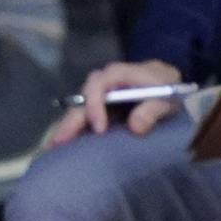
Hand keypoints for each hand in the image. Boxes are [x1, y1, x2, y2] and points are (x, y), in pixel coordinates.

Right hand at [46, 58, 185, 145]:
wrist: (167, 83)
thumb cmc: (166, 87)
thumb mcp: (167, 97)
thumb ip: (153, 109)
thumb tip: (134, 127)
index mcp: (121, 73)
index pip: (99, 84)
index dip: (95, 105)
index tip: (100, 129)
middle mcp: (105, 82)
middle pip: (83, 98)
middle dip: (71, 119)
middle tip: (59, 142)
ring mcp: (100, 94)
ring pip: (79, 107)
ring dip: (67, 126)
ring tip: (52, 147)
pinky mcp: (99, 107)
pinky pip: (83, 116)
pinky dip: (73, 130)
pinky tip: (62, 146)